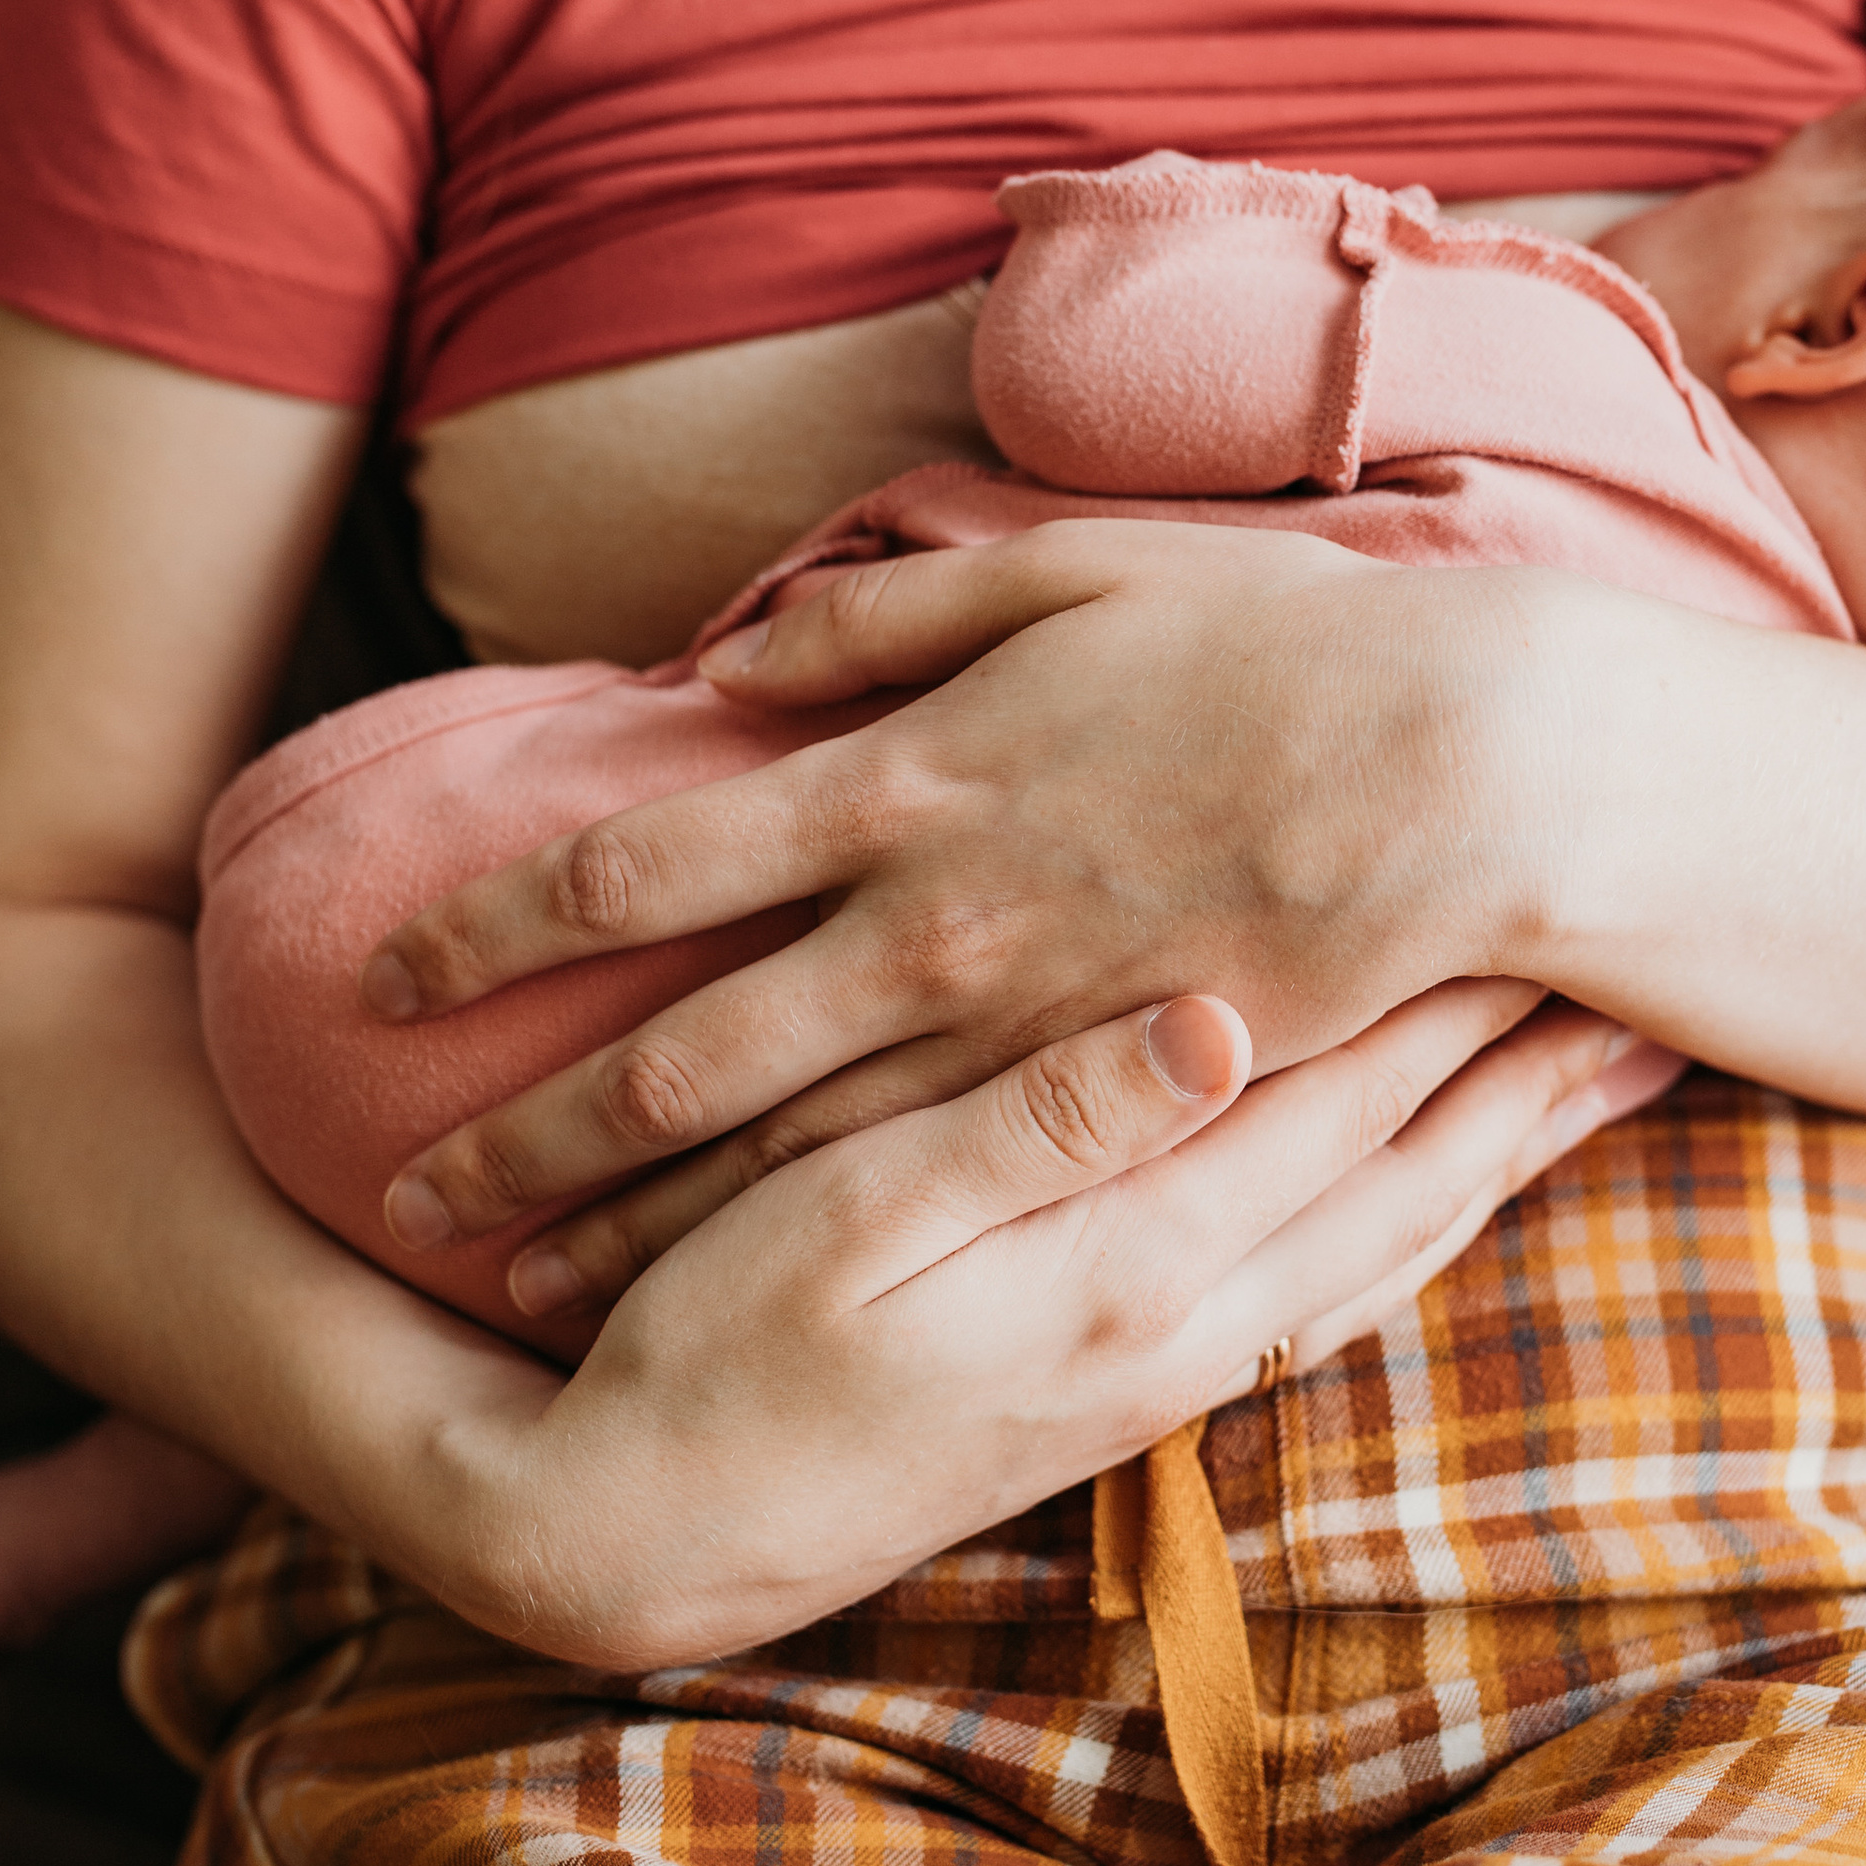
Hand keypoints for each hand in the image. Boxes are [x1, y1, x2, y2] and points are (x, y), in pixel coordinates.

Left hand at [365, 525, 1556, 1294]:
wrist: (1477, 771)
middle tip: (407, 1196)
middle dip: (523, 1134)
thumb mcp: (1077, 571)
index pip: (635, 868)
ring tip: (516, 1283)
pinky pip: (924, 1202)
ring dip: (636, 1226)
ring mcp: (1015, 1041)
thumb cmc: (1290, 649)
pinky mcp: (1100, 1119)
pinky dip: (803, 1249)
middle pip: (670, 1056)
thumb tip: (741, 652)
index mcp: (905, 779)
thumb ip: (894, 607)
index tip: (388, 975)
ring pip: (778, 1166)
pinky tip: (720, 1293)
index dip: (493, 927)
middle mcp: (927, 928)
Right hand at [429, 976, 1669, 1670]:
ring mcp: (1170, 1374)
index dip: (1467, 1000)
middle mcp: (1188, 1329)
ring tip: (1602, 1073)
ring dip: (1502, 1152)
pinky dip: (1413, 1221)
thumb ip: (1039, 1127)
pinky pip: (1329, 1296)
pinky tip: (1440, 1184)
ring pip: (1390, 1243)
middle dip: (1537, 1079)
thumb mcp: (852, 1228)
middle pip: (1412, 1179)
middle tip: (1665, 977)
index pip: (1350, 1108)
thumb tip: (1218, 1021)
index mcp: (1134, 1266)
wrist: (647, 1544)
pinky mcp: (1133, 1395)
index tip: (1579, 894)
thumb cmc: (722, 1358)